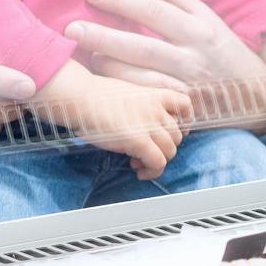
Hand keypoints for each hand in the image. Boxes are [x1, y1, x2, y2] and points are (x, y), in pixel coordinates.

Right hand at [30, 61, 192, 180]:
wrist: (80, 96)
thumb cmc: (94, 96)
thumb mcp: (126, 94)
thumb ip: (141, 108)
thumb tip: (142, 128)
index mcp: (154, 94)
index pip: (185, 106)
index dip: (182, 122)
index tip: (168, 133)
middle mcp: (157, 109)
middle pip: (178, 135)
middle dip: (164, 147)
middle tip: (145, 152)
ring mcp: (150, 125)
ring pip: (171, 151)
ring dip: (158, 161)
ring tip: (138, 162)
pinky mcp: (139, 141)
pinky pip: (158, 163)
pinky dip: (152, 171)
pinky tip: (139, 171)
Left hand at [65, 0, 265, 118]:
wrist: (258, 96)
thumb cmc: (224, 50)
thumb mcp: (206, 16)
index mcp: (198, 25)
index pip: (156, 9)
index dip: (122, 0)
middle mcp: (193, 53)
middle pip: (144, 44)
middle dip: (106, 36)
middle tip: (72, 28)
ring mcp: (188, 82)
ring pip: (144, 75)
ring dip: (112, 66)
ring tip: (84, 55)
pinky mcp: (185, 107)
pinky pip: (151, 99)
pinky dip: (127, 91)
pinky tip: (105, 84)